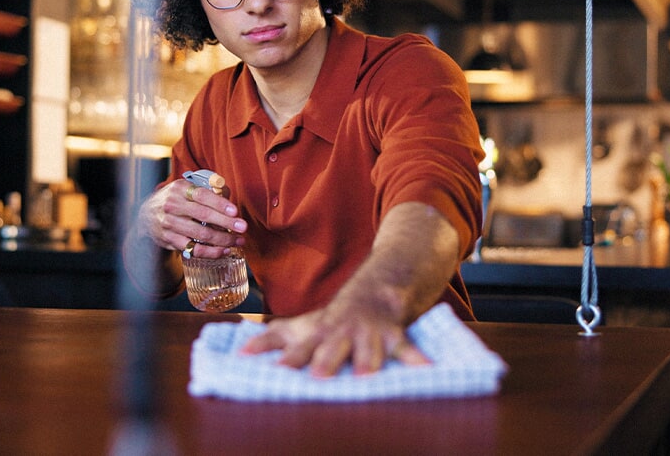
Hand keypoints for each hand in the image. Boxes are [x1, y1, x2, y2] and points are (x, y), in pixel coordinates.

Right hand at [136, 178, 247, 258]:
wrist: (146, 215)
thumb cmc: (176, 200)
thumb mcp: (185, 188)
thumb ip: (207, 190)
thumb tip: (228, 193)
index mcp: (179, 189)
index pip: (202, 195)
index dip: (219, 203)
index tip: (235, 211)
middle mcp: (172, 206)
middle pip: (203, 215)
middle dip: (226, 222)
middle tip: (243, 227)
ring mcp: (169, 224)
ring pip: (200, 235)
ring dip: (222, 239)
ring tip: (238, 240)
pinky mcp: (169, 240)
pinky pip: (193, 249)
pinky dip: (211, 252)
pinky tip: (224, 250)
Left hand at [239, 297, 429, 377]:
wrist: (377, 290)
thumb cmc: (333, 318)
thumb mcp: (303, 325)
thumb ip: (272, 339)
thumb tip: (240, 352)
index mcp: (319, 334)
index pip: (299, 349)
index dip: (288, 359)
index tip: (276, 372)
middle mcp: (342, 334)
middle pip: (332, 349)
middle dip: (327, 361)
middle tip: (319, 378)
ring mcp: (368, 334)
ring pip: (368, 349)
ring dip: (368, 361)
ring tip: (366, 377)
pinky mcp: (393, 336)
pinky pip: (407, 349)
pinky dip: (418, 360)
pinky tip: (429, 371)